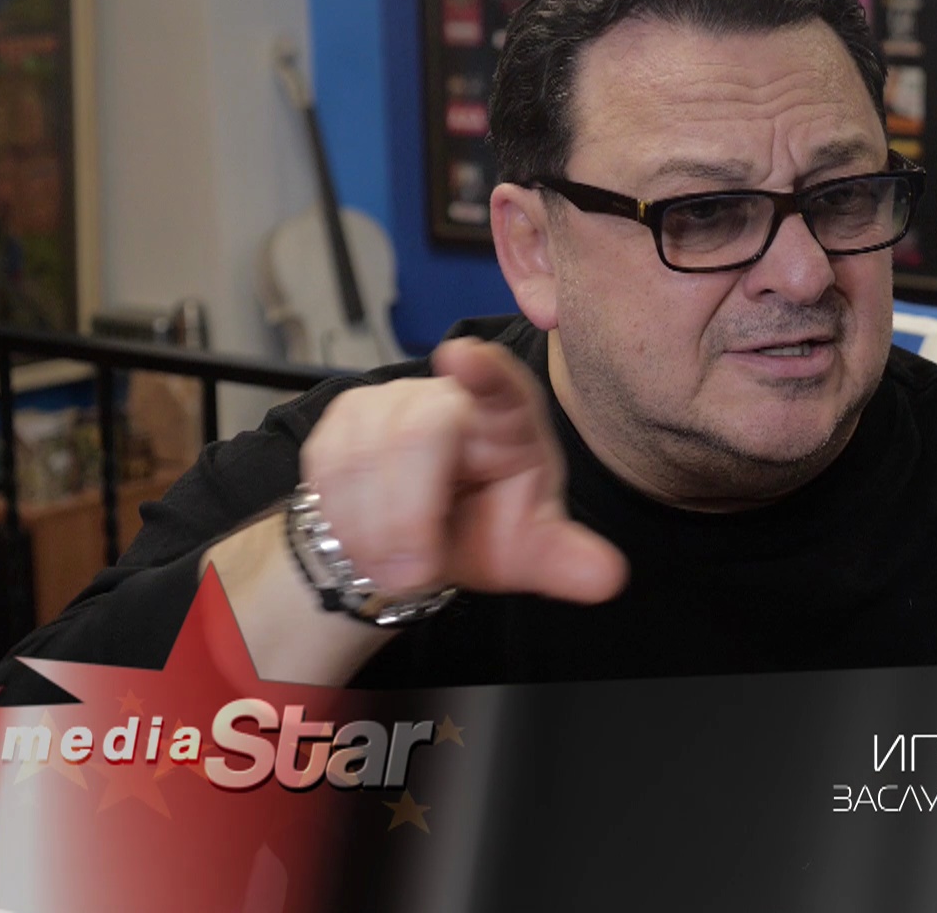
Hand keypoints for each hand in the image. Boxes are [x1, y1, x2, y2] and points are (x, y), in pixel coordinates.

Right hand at [299, 337, 626, 604]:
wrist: (412, 548)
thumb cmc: (482, 531)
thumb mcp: (528, 552)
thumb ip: (566, 562)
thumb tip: (608, 578)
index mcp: (509, 419)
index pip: (502, 383)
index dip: (483, 370)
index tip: (462, 357)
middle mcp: (450, 400)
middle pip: (419, 430)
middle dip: (409, 511)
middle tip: (414, 572)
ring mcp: (390, 404)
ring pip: (364, 452)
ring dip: (373, 527)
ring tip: (395, 570)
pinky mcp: (343, 422)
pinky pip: (328, 465)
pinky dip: (343, 517)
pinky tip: (364, 546)